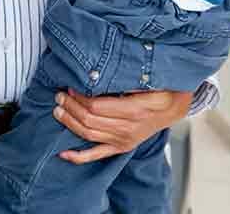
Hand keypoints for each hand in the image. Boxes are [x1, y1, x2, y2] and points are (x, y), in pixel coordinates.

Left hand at [53, 88, 192, 163]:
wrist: (172, 108)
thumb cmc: (158, 90)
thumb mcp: (146, 79)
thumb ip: (123, 78)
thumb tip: (95, 73)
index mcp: (133, 110)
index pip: (96, 107)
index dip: (79, 97)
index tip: (69, 87)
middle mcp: (127, 129)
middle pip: (89, 120)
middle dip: (70, 107)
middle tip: (59, 96)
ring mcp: (123, 141)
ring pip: (89, 135)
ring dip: (70, 123)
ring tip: (58, 110)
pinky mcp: (120, 147)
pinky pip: (97, 155)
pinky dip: (78, 156)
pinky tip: (63, 153)